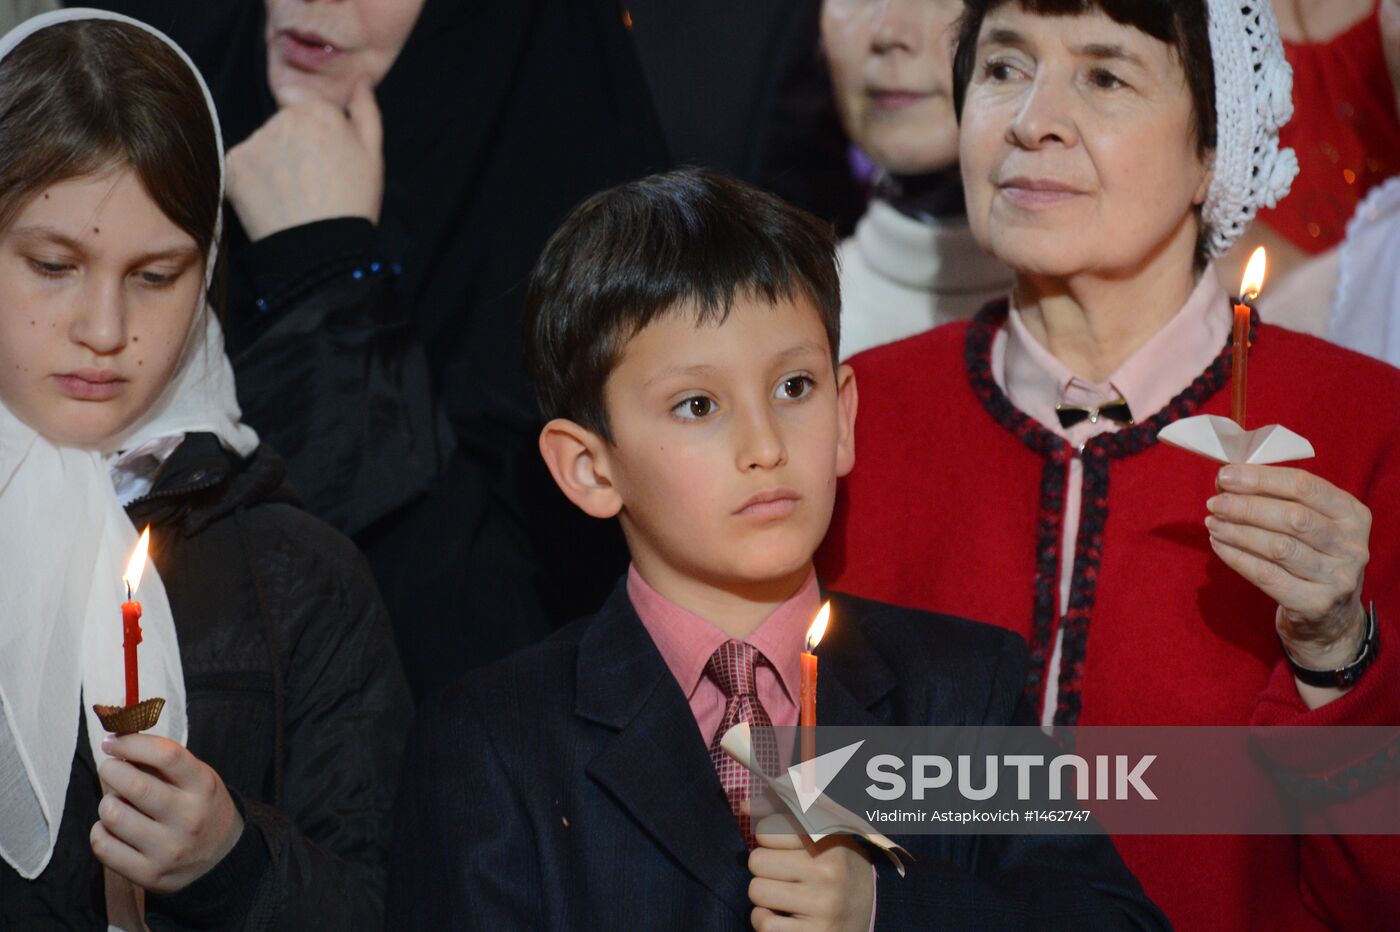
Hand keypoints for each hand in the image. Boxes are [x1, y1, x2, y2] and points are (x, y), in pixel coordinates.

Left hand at [91, 734, 244, 894]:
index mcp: (203, 786)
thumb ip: (161, 760)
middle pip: (134, 785)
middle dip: (111, 769)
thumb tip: (117, 740)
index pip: (167, 754)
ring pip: (113, 814)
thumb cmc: (199, 806)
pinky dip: (100, 831)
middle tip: (111, 768)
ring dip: (107, 803)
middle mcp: (189, 818)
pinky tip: (114, 828)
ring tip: (118, 803)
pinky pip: (103, 846)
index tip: (112, 740)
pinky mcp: (149, 874)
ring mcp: (169, 849)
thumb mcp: (196, 777)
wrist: (222, 857)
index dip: (132, 743)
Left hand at [225, 78, 383, 241]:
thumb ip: (365, 110)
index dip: (313, 128)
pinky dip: (253, 180)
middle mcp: (282, 119)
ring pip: (261, 144)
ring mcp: (254, 142)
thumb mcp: (372, 155)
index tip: (321, 154)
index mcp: (318, 111)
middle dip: (292, 143)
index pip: (305, 102)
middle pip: (282, 122)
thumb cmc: (352, 203)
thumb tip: (360, 82)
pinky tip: (272, 200)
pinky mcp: (233, 166)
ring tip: (291, 193)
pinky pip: (242, 165)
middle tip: (310, 179)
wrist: (320, 251)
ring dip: (271, 161)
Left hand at [748, 811, 873, 931]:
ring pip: (756, 891)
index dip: (769, 839)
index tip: (786, 847)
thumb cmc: (836, 865)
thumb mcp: (819, 833)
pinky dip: (764, 920)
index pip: (767, 830)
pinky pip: (764, 923)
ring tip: (786, 894)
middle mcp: (829, 871)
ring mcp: (823, 905)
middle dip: (765, 869)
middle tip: (786, 874)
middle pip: (756, 861)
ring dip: (764, 895)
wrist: (874, 910)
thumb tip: (744, 806)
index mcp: (830, 840)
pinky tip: (783, 916)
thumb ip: (781, 812)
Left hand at [1206, 464, 1370, 669]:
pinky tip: (1218, 546)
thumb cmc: (1312, 557)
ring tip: (1212, 523)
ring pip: (1278, 548)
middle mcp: (1352, 546)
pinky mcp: (1315, 604)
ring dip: (1237, 532)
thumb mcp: (1311, 525)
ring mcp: (1336, 578)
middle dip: (1246, 507)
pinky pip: (1266, 576)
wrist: (1331, 618)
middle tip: (1214, 502)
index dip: (1261, 479)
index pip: (1305, 486)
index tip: (1225, 476)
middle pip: (1292, 517)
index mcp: (1353, 515)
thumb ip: (1277, 500)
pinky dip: (1237, 558)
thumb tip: (1227, 480)